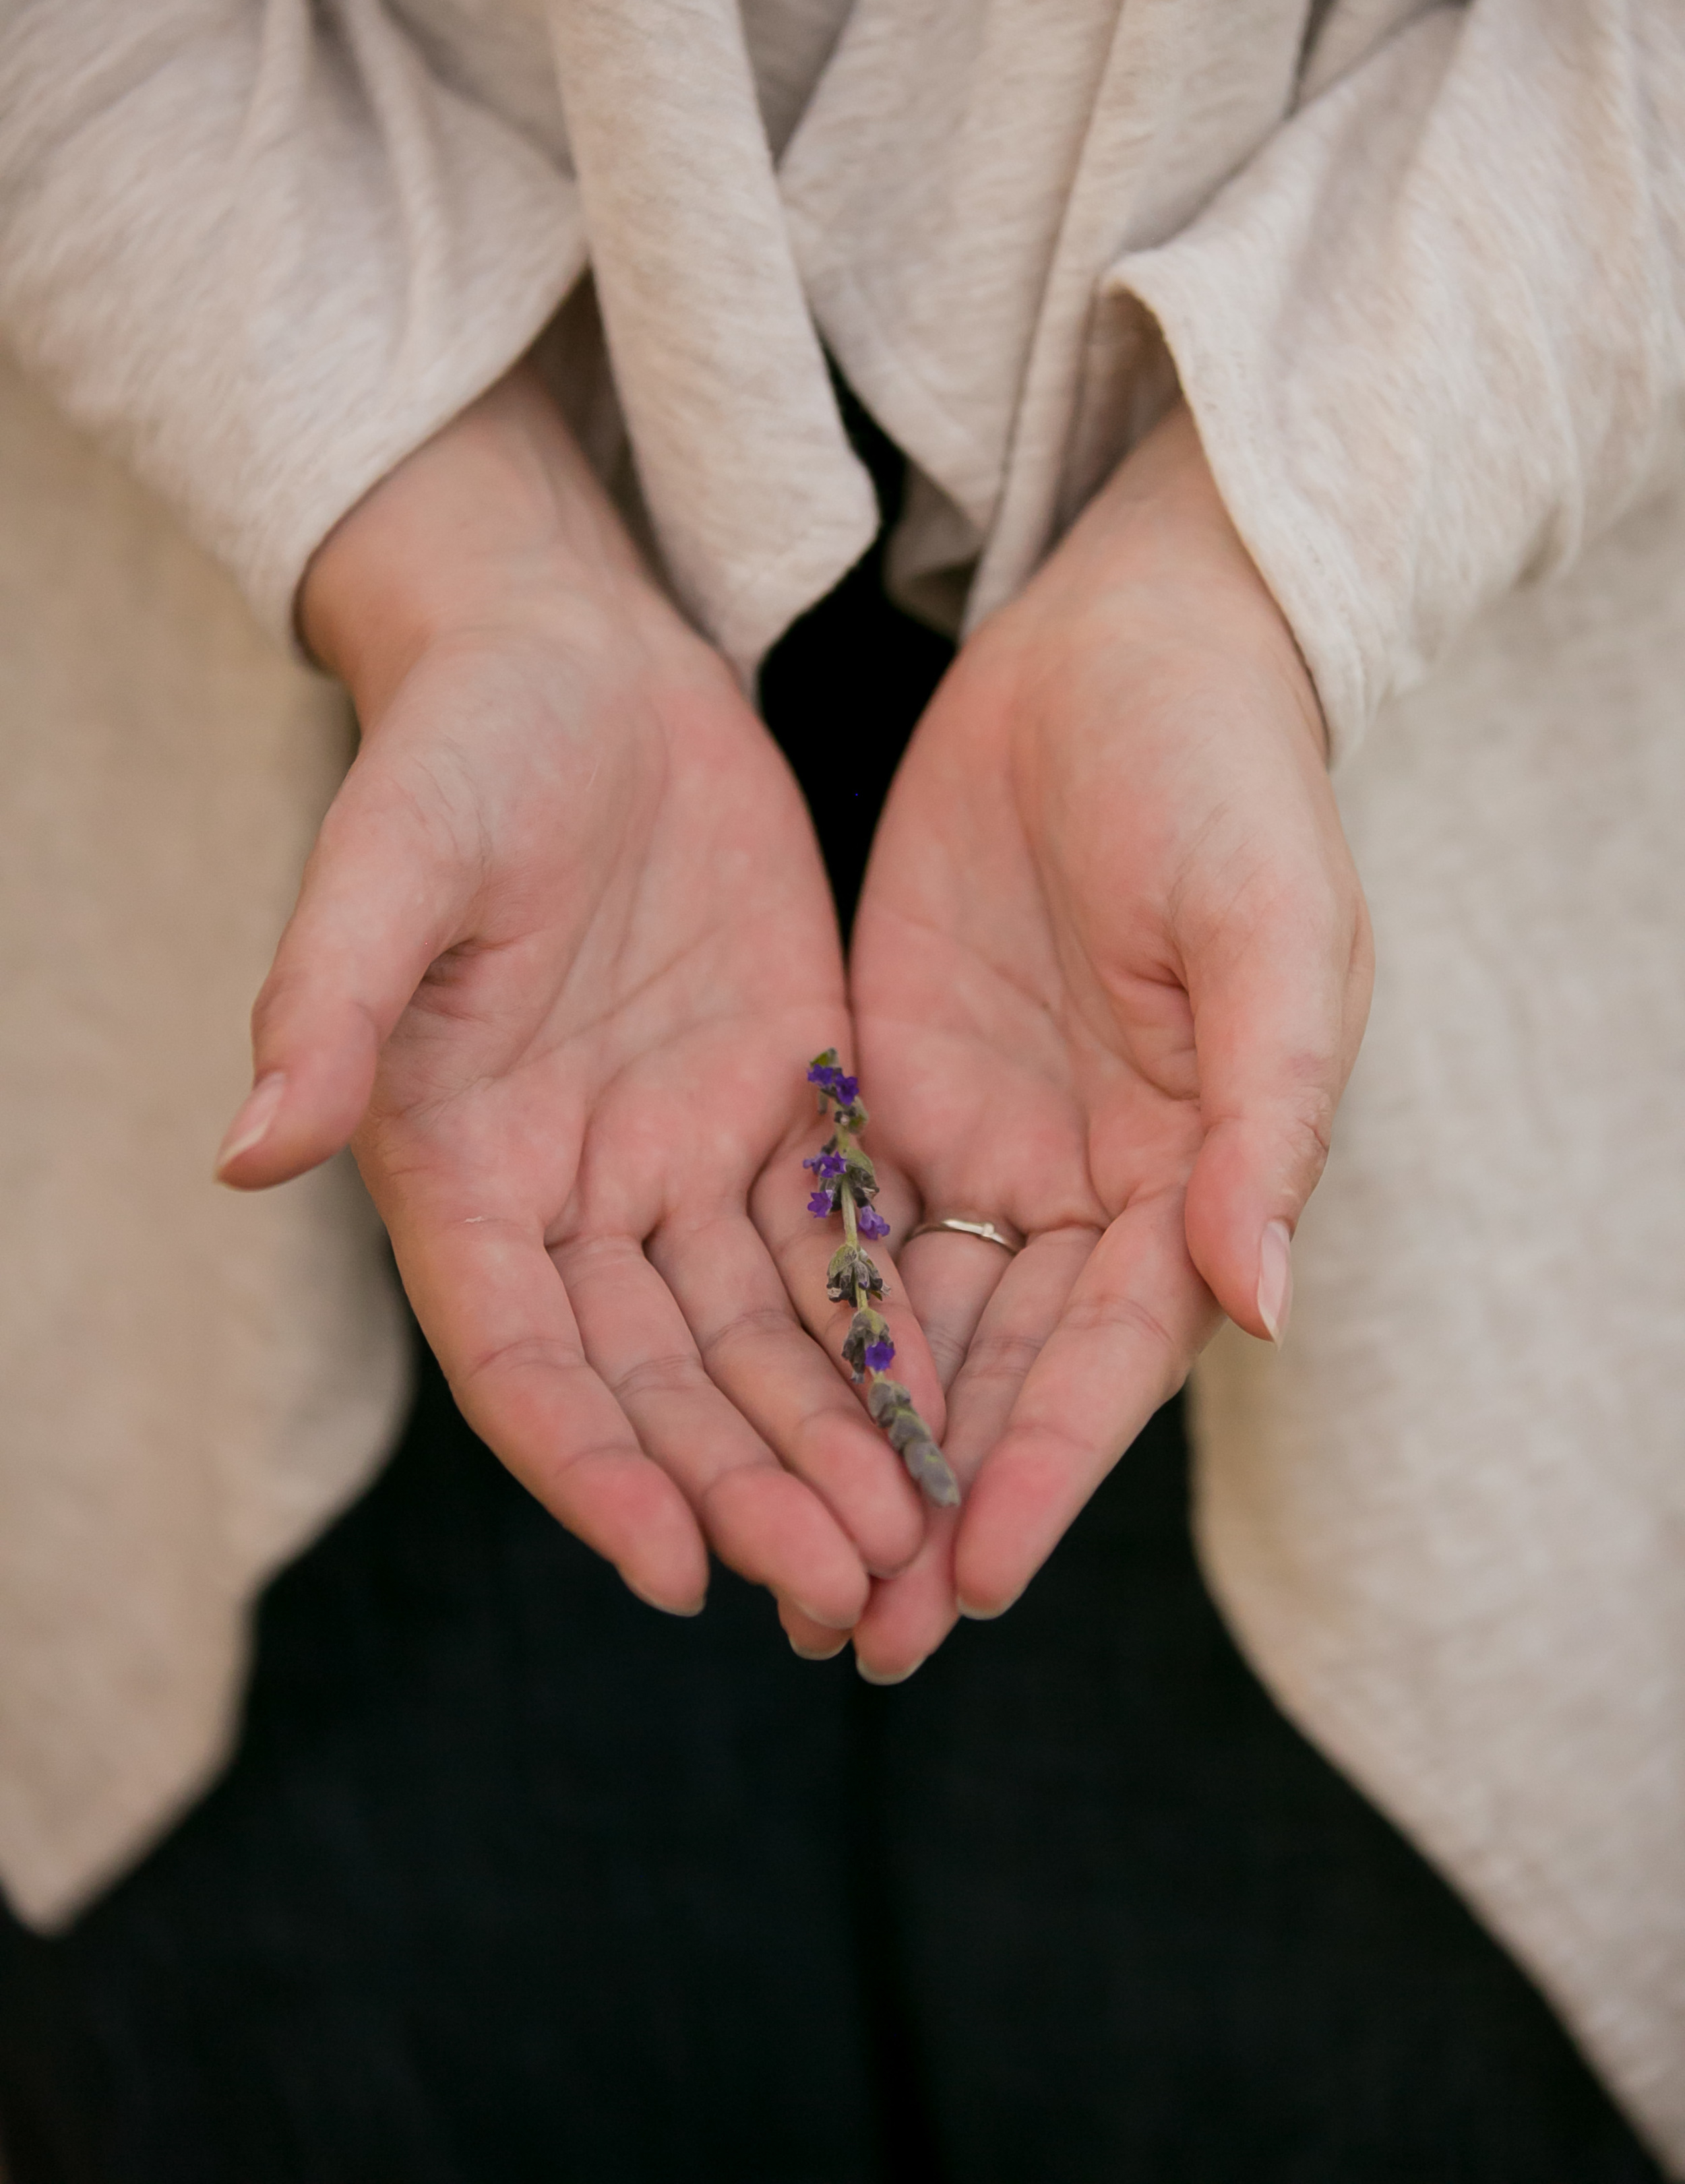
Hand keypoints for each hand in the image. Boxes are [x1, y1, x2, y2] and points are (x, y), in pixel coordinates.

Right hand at [214, 367, 935, 1627]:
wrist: (584, 659)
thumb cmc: (463, 744)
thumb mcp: (395, 853)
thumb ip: (332, 1000)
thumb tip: (242, 1151)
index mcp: (458, 1164)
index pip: (521, 1353)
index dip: (587, 1466)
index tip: (673, 1571)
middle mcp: (571, 1192)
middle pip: (657, 1379)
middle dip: (740, 1488)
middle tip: (839, 1590)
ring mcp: (681, 1157)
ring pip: (758, 1337)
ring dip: (826, 1441)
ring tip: (911, 1544)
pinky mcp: (783, 1102)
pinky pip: (838, 1238)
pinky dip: (885, 1325)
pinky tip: (955, 1404)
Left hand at [830, 403, 1371, 1678]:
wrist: (1118, 649)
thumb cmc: (1226, 778)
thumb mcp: (1271, 932)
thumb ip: (1265, 1114)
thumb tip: (1261, 1303)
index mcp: (1193, 1173)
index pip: (1108, 1357)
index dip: (1043, 1472)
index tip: (969, 1583)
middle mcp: (1084, 1187)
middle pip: (996, 1375)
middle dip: (927, 1501)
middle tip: (845, 1629)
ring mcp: (980, 1141)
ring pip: (903, 1326)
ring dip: (846, 1443)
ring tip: (770, 1563)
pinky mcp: (887, 1083)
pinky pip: (829, 1223)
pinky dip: (790, 1319)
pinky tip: (722, 1397)